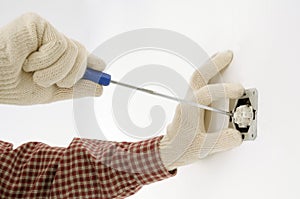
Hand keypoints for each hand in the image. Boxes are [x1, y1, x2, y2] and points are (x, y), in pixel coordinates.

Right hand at [0, 13, 104, 104]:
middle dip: (71, 75)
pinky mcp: (39, 23)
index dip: (92, 65)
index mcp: (55, 59)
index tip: (102, 71)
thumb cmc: (12, 86)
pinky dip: (46, 60)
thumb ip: (76, 89)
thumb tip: (99, 89)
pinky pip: (60, 45)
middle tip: (50, 81)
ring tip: (34, 72)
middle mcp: (53, 44)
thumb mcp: (51, 93)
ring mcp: (47, 32)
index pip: (80, 58)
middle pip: (82, 55)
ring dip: (55, 72)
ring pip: (74, 52)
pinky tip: (28, 60)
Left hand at [159, 51, 243, 169]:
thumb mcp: (202, 148)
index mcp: (190, 110)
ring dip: (209, 65)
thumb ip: (221, 142)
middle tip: (228, 55)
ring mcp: (188, 100)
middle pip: (198, 76)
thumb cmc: (181, 148)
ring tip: (222, 57)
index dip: (223, 89)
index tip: (239, 90)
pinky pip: (198, 82)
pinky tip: (214, 72)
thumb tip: (237, 135)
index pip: (206, 93)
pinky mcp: (191, 102)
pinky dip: (207, 73)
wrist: (169, 149)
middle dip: (214, 63)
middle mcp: (187, 101)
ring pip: (197, 77)